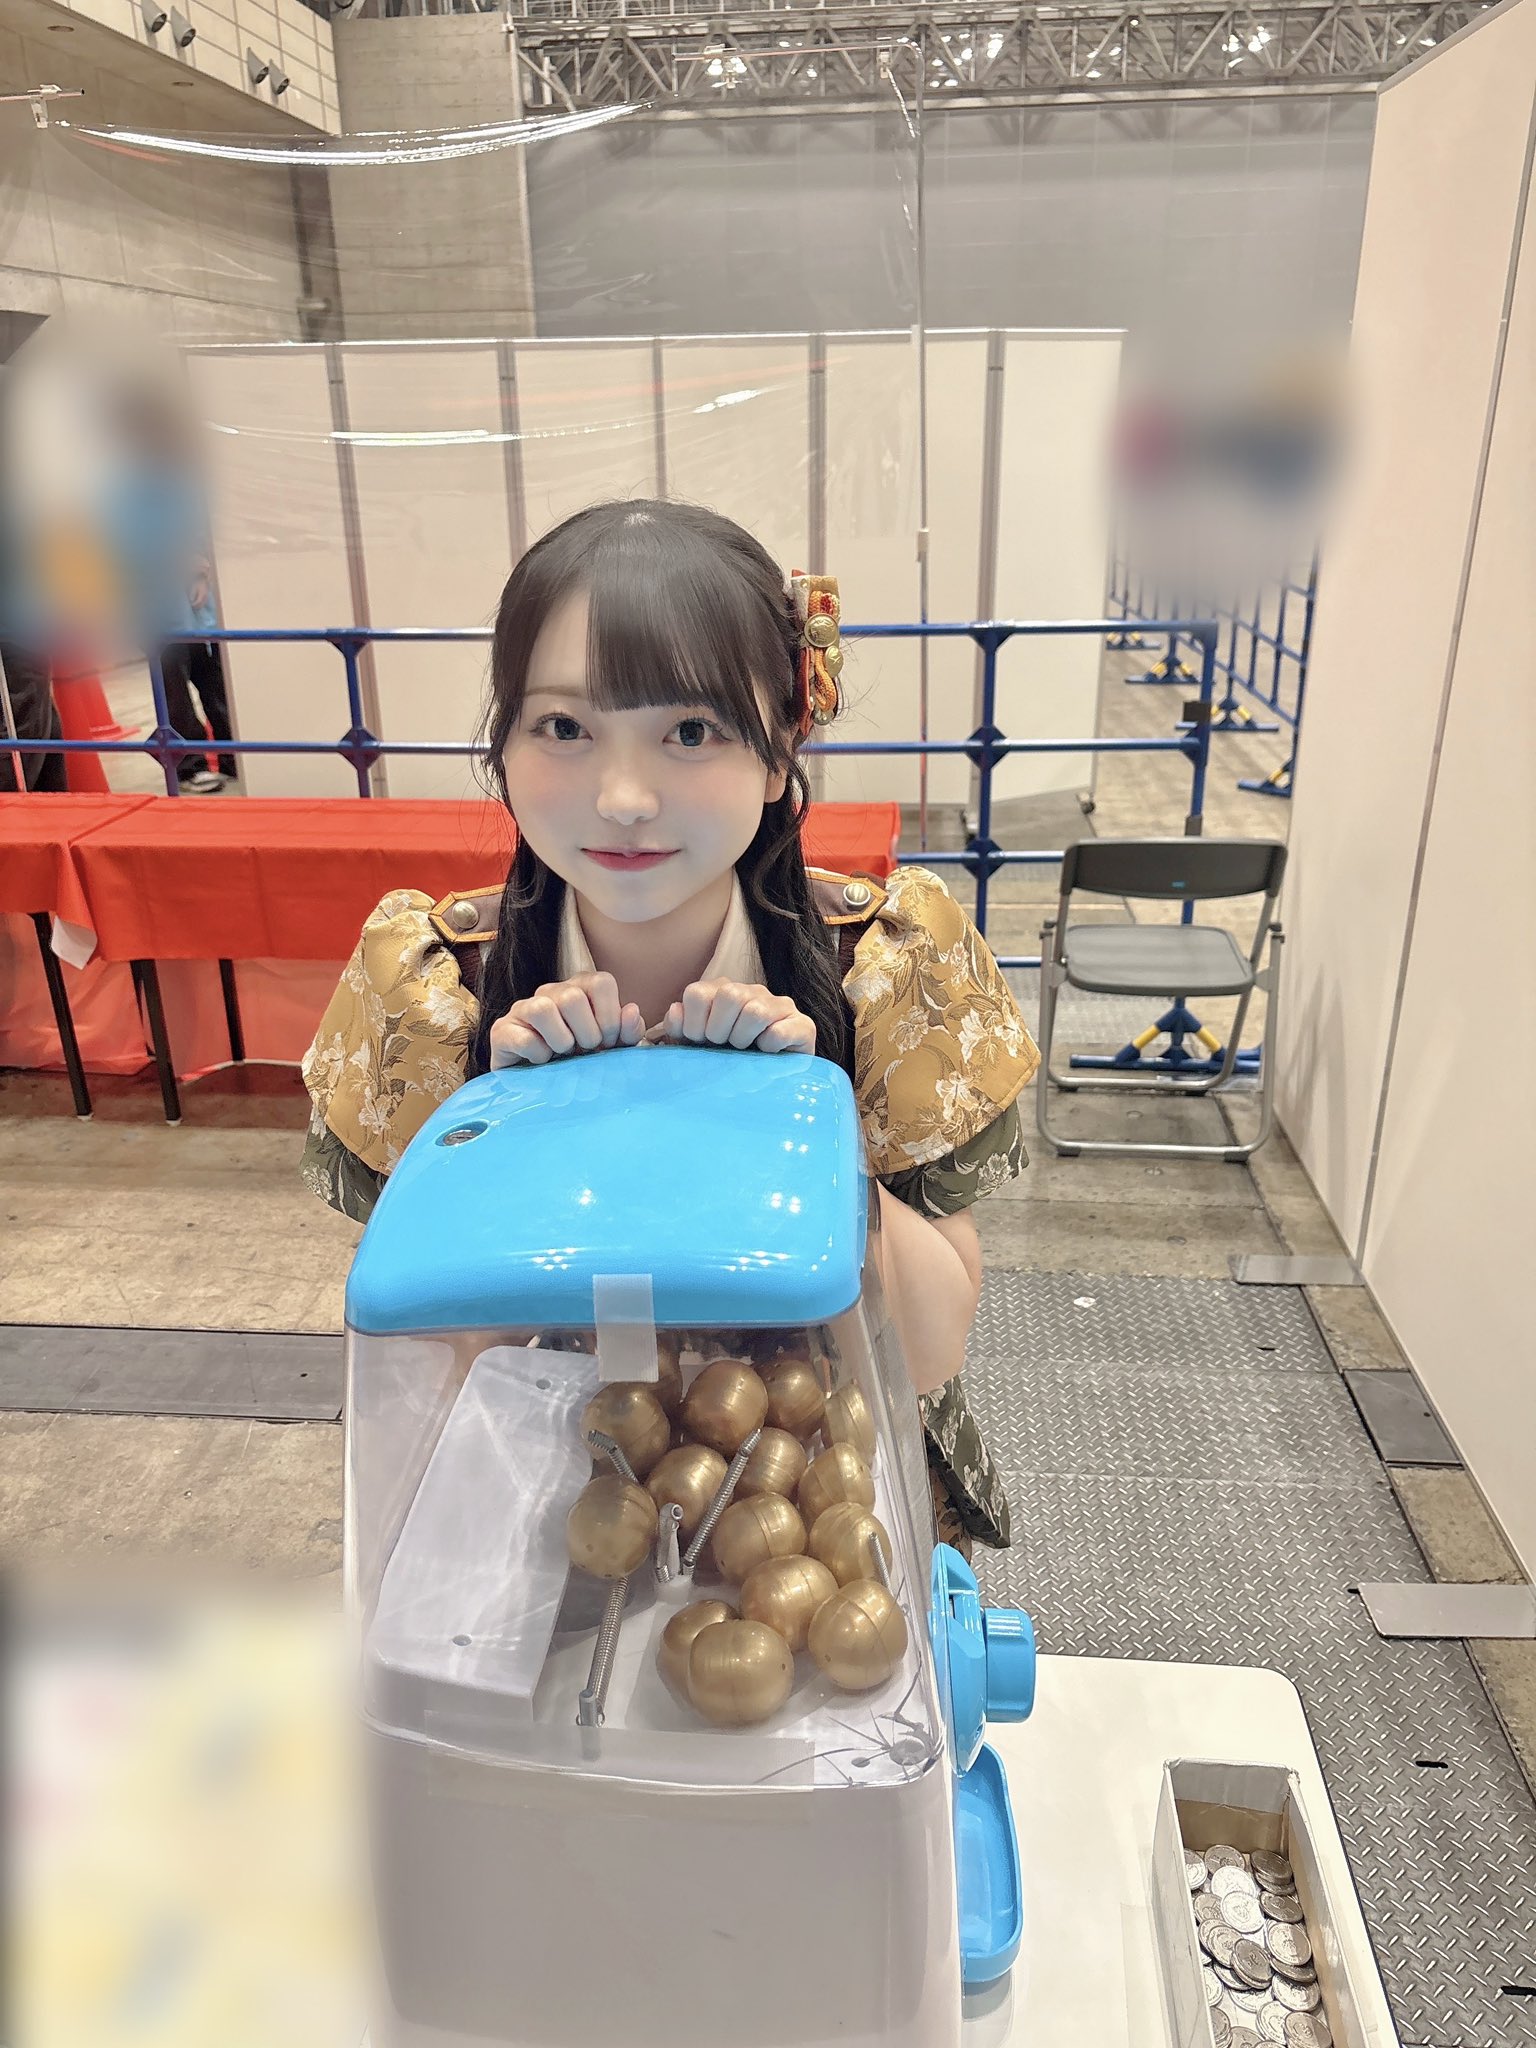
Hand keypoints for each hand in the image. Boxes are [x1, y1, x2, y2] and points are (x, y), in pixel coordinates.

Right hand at [488, 972, 643, 1067]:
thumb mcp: (613, 1049)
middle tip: (585, 1051)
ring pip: (543, 1008)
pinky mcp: (502, 1030)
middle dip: (587, 1033)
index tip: (607, 1041)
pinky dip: (538, 1055)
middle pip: (572, 997)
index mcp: (580, 988)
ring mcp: (523, 1008)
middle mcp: (551, 992)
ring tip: (563, 1054)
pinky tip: (542, 1062)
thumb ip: (628, 1032)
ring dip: (561, 1040)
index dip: (610, 1016)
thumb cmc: (581, 1061)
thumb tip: (631, 1010)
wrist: (541, 1086)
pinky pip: (523, 1036)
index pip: (601, 982)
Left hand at [664, 980, 815, 1053]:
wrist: (770, 1082)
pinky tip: (767, 1054)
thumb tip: (676, 1011)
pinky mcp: (803, 1026)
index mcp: (724, 991)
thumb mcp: (697, 1045)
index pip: (697, 993)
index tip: (700, 1041)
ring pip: (754, 1011)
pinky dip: (769, 1047)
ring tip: (745, 1050)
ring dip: (743, 1038)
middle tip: (723, 1046)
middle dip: (718, 1030)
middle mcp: (753, 992)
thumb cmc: (729, 1060)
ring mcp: (780, 1006)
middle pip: (728, 995)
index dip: (693, 1023)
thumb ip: (680, 1028)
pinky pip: (779, 1032)